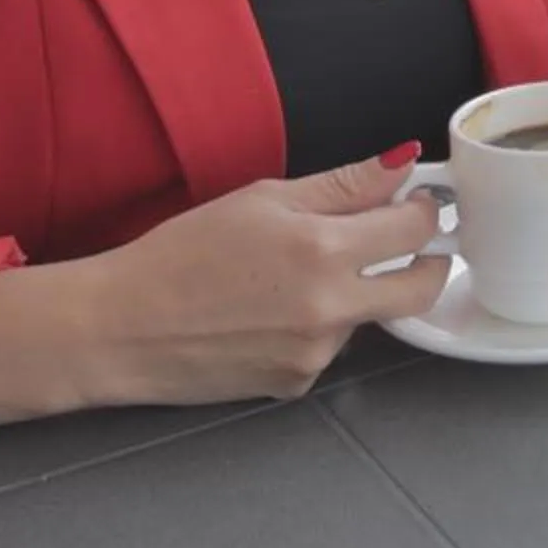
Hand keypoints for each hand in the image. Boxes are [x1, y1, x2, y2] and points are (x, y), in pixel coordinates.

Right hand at [77, 147, 450, 405]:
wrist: (120, 327)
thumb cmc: (181, 254)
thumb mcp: (262, 200)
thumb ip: (343, 185)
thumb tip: (402, 164)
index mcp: (323, 251)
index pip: (415, 229)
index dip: (424, 210)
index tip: (418, 203)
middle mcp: (330, 309)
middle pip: (422, 289)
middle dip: (427, 263)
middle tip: (406, 246)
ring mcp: (316, 353)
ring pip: (367, 317)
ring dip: (353, 296)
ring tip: (287, 280)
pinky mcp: (297, 383)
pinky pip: (328, 347)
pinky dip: (313, 329)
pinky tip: (266, 316)